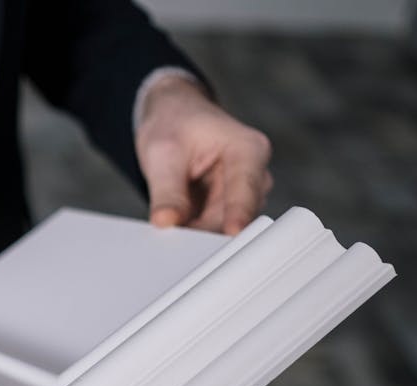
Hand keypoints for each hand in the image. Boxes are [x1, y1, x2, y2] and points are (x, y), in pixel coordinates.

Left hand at [136, 75, 273, 235]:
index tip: (234, 231)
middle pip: (233, 217)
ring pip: (221, 229)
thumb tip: (166, 222)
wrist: (174, 118)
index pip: (246, 189)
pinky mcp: (230, 209)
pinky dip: (192, 230)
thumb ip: (167, 191)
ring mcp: (245, 195)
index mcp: (248, 150)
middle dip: (202, 230)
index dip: (238, 213)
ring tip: (169, 217)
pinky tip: (175, 220)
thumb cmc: (174, 124)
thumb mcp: (162, 152)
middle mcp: (255, 175)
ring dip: (194, 231)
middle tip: (171, 236)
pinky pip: (212, 231)